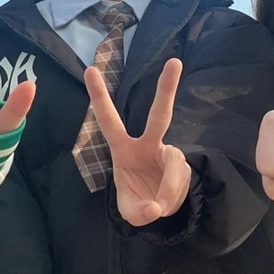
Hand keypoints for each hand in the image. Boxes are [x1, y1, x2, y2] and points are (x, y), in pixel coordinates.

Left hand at [85, 58, 190, 226]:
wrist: (162, 208)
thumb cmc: (138, 201)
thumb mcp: (130, 210)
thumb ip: (137, 211)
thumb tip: (154, 207)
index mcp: (123, 149)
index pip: (109, 120)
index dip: (100, 96)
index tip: (90, 69)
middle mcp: (148, 144)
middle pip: (160, 114)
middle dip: (167, 88)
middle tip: (174, 62)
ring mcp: (168, 152)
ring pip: (173, 164)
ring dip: (167, 188)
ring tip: (159, 204)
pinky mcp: (183, 165)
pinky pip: (180, 178)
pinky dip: (172, 194)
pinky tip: (167, 203)